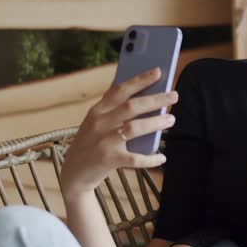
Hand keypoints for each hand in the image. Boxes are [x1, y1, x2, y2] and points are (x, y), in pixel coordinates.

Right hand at [59, 67, 177, 197]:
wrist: (73, 174)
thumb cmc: (90, 146)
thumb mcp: (95, 124)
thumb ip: (113, 112)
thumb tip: (144, 99)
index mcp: (97, 111)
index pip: (120, 90)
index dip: (140, 80)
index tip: (157, 72)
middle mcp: (99, 123)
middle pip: (131, 106)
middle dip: (155, 99)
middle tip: (174, 95)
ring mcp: (104, 141)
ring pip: (135, 128)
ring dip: (156, 122)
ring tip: (171, 119)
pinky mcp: (108, 159)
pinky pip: (135, 158)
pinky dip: (150, 158)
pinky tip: (161, 157)